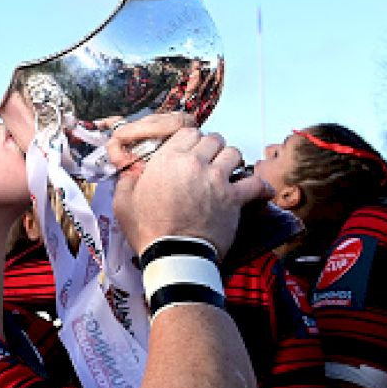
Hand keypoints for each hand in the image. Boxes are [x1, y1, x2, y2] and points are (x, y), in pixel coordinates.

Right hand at [108, 113, 270, 256]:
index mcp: (167, 159)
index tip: (191, 152)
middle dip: (213, 149)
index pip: (188, 132)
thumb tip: (130, 173)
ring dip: (232, 161)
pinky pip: (256, 183)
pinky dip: (261, 186)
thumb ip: (127, 181)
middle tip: (209, 162)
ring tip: (229, 172)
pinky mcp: (233, 198)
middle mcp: (194, 163)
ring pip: (234, 154)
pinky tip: (263, 190)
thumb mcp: (123, 203)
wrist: (173, 255)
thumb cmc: (147, 230)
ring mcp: (216, 179)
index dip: (191, 141)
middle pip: (214, 139)